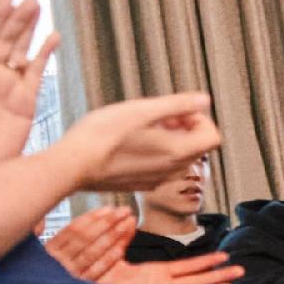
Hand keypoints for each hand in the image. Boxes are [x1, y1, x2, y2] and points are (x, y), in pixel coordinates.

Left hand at [0, 0, 55, 169]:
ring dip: (29, 29)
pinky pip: (38, 71)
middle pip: (4, 39)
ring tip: (37, 7)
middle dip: (15, 19)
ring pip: (21, 49)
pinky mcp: (26, 99)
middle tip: (28, 0)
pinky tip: (53, 38)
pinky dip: (46, 54)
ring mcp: (8, 85)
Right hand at [45, 203, 132, 281]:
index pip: (74, 228)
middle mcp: (59, 261)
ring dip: (114, 235)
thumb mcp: (65, 245)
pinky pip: (99, 269)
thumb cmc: (73, 262)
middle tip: (124, 211)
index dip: (93, 217)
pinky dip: (111, 256)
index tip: (110, 209)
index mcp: (52, 248)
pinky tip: (122, 245)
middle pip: (85, 237)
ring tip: (129, 222)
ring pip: (93, 251)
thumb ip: (75, 230)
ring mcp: (72, 274)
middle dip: (107, 222)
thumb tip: (98, 213)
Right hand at [72, 94, 222, 193]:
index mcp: (177, 152)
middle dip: (184, 126)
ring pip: (176, 156)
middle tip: (158, 116)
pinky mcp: (138, 184)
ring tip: (141, 127)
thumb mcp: (142, 110)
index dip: (199, 119)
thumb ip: (177, 105)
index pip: (212, 137)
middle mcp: (170, 170)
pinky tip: (129, 142)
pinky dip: (153, 152)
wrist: (71, 166)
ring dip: (168, 138)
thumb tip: (204, 100)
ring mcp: (154, 180)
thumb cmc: (102, 135)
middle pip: (196, 146)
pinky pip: (158, 166)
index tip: (176, 111)